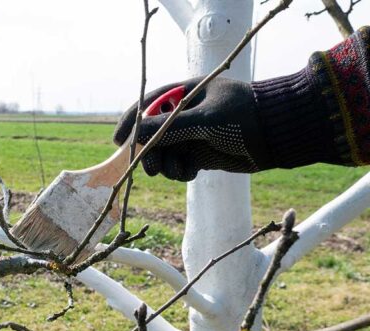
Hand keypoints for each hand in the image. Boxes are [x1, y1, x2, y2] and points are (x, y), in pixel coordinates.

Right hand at [114, 77, 272, 180]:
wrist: (276, 136)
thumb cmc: (242, 117)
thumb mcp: (203, 120)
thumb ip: (168, 127)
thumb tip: (134, 134)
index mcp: (183, 94)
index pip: (146, 105)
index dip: (129, 123)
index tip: (119, 142)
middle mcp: (184, 114)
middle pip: (150, 134)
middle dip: (149, 152)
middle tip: (151, 168)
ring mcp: (192, 134)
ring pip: (163, 153)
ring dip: (166, 165)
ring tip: (178, 171)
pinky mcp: (200, 153)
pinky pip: (178, 165)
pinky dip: (180, 171)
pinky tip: (191, 172)